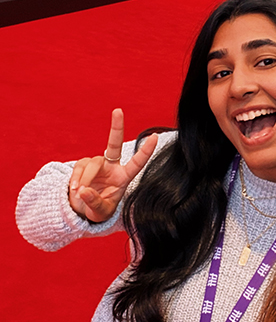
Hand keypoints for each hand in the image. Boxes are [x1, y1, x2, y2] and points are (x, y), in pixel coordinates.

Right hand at [68, 108, 157, 222]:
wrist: (83, 210)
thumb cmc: (98, 210)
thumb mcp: (100, 212)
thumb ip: (95, 202)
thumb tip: (84, 190)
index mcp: (124, 177)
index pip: (137, 163)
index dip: (145, 151)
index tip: (155, 137)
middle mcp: (112, 166)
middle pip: (114, 144)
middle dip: (116, 127)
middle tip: (118, 110)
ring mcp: (98, 164)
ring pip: (92, 163)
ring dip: (85, 178)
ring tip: (80, 192)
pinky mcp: (83, 164)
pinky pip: (79, 167)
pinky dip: (76, 178)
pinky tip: (75, 189)